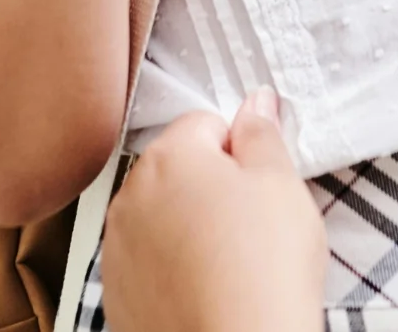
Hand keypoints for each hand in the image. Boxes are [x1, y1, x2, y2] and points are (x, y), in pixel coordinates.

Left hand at [102, 89, 324, 331]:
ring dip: (188, 227)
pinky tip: (205, 288)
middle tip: (252, 224)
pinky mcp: (117, 293)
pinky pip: (147, 263)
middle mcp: (130, 196)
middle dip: (210, 187)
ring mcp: (118, 248)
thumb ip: (262, 134)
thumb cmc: (263, 268)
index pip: (205, 124)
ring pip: (159, 217)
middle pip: (177, 170)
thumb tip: (255, 103)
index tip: (260, 183)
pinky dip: (171, 269)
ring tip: (230, 262)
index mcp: (169, 157)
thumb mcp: (280, 184)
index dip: (240, 151)